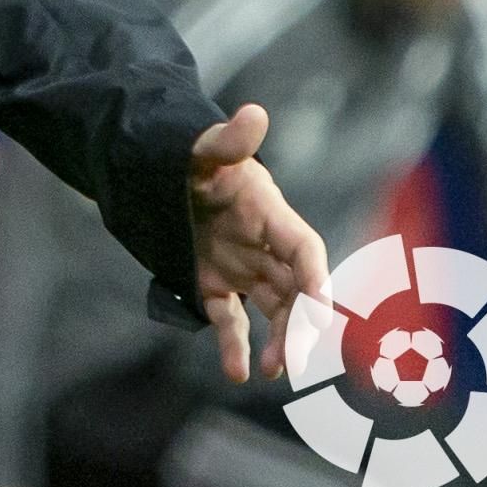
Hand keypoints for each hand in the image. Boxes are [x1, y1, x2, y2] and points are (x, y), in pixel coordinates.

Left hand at [190, 103, 328, 384]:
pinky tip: (236, 373)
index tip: (321, 308)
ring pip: (273, 312)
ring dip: (278, 342)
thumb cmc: (195, 158)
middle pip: (296, 291)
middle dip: (301, 324)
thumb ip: (227, 140)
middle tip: (298, 358)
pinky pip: (231, 320)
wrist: (165, 173)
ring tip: (271, 371)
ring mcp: (244, 270)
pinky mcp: (216, 286)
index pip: (304, 249)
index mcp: (272, 215)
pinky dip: (234, 346)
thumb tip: (254, 113)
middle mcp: (266, 248)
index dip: (315, 277)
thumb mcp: (204, 148)